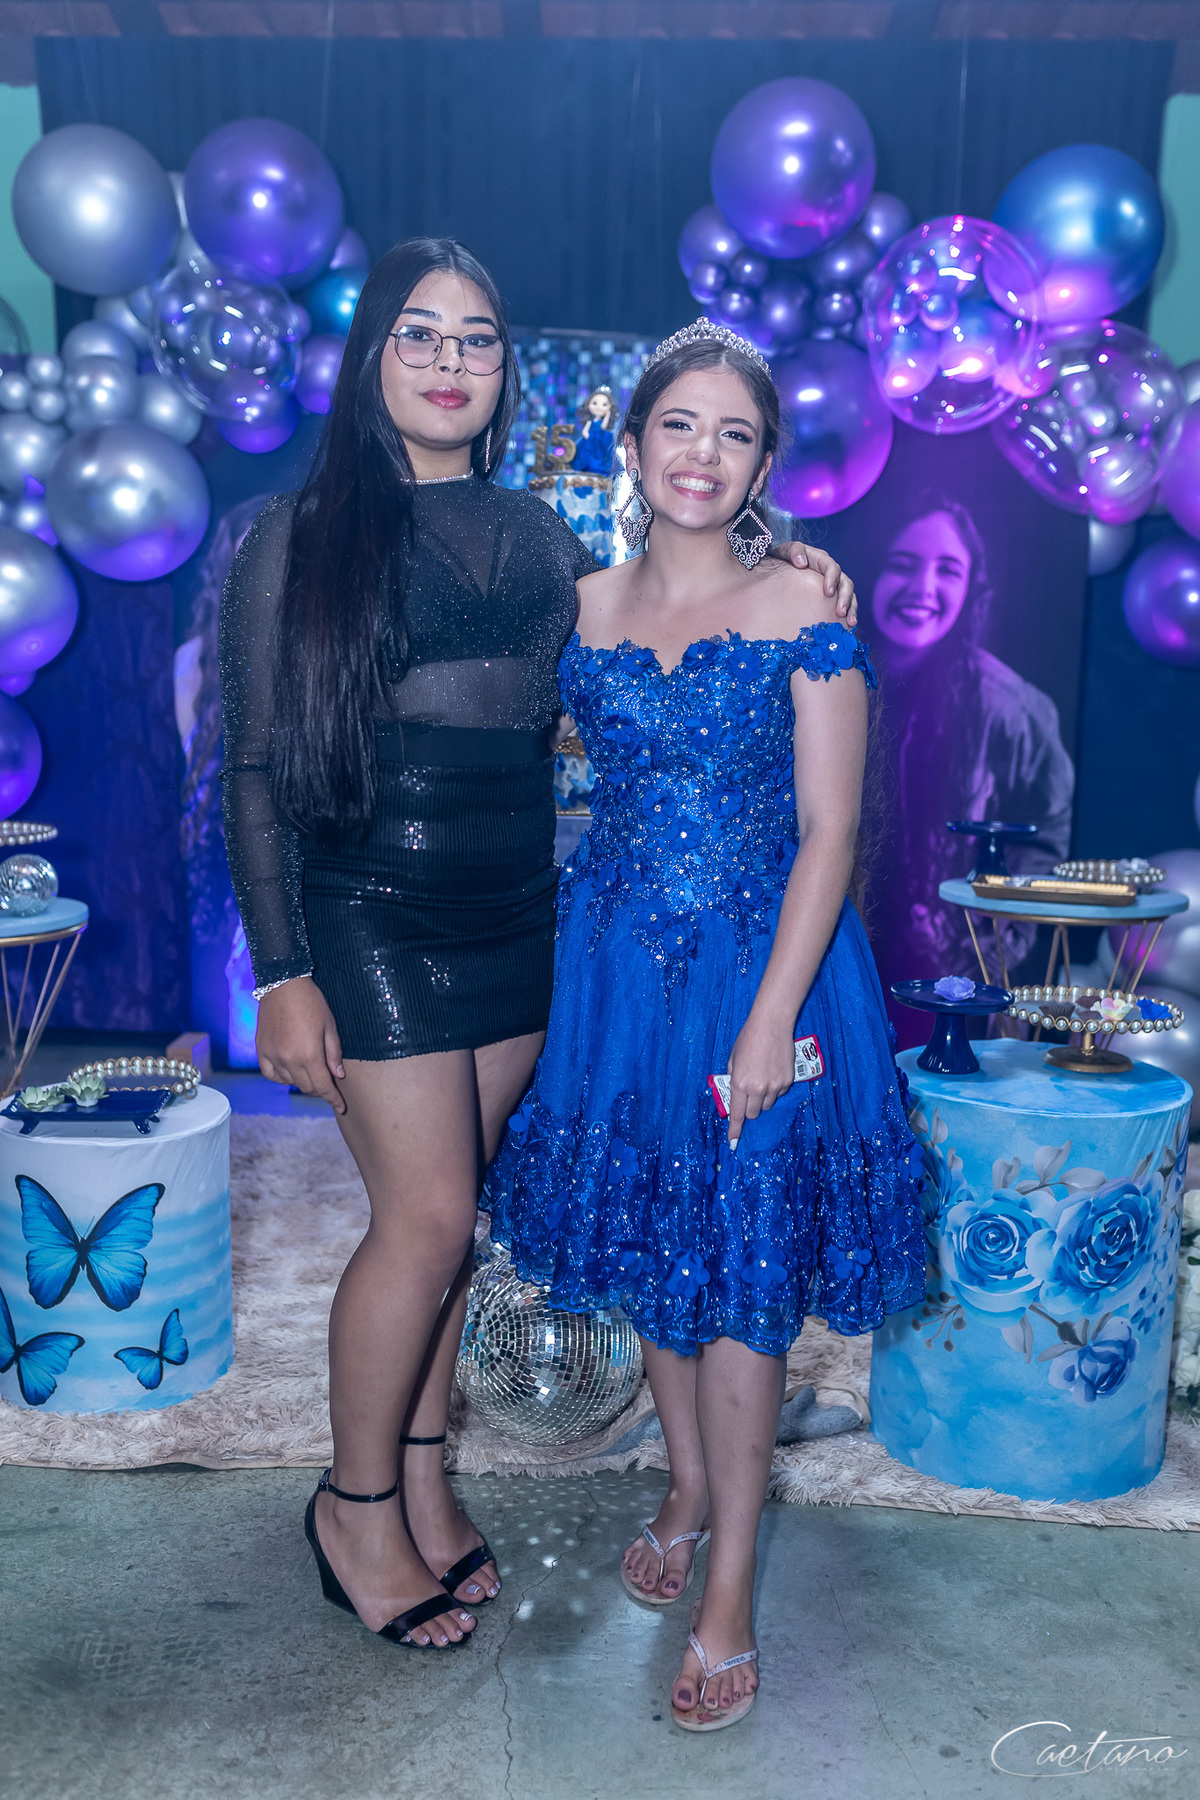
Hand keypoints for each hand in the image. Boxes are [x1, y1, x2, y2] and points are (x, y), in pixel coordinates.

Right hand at [256, 977, 345, 1113]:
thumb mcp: (330, 1027)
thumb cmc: (311, 1003)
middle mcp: (289, 1060)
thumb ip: (334, 1054)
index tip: (341, 1106)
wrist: (283, 984)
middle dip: (320, 1089)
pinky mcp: (261, 1050)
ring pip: (290, 1082)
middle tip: (328, 1082)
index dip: (333, 1099)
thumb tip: (338, 1076)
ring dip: (303, 1081)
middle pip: (307, 1087)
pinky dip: (282, 1077)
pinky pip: (271, 1075)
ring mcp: (272, 1056)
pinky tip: (290, 1071)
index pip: (323, 1087)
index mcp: (309, 1055)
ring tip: (310, 1069)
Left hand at [725, 1015, 795, 1151]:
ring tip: (762, 1078)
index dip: (735, 1130)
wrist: (772, 1025)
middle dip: (750, 1108)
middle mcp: (757, 1089)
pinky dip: (775, 1088)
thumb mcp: (733, 1059)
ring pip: (767, 1105)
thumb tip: (736, 1094)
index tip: (733, 1143)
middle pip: (753, 1113)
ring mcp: (774, 1086)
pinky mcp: (787, 1081)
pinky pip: (780, 1093)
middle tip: (749, 1093)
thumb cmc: (748, 1039)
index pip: (737, 1114)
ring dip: (763, 1098)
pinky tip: (773, 1071)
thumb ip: (733, 1078)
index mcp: (739, 1084)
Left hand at [773, 541, 857, 626]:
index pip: (832, 567)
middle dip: (845, 597)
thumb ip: (794, 551)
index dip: (832, 579)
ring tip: (850, 622)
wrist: (778, 567)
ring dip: (851, 608)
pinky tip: (848, 627)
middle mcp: (830, 572)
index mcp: (821, 559)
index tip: (828, 592)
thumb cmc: (782, 558)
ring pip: (849, 595)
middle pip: (845, 582)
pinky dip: (848, 614)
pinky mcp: (832, 597)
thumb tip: (802, 563)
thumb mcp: (784, 550)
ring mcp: (833, 584)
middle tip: (840, 612)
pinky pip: (845, 604)